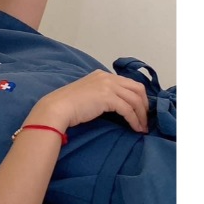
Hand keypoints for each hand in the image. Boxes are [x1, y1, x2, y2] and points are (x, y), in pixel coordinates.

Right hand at [31, 70, 148, 133]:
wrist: (58, 107)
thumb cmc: (69, 104)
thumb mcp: (88, 93)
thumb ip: (102, 94)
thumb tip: (116, 105)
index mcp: (102, 75)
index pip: (128, 83)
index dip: (138, 97)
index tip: (140, 110)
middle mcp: (107, 77)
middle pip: (137, 88)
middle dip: (144, 104)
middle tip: (145, 118)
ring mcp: (107, 85)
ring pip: (135, 99)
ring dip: (141, 115)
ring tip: (142, 127)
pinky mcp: (107, 97)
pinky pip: (128, 109)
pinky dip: (134, 120)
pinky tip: (135, 128)